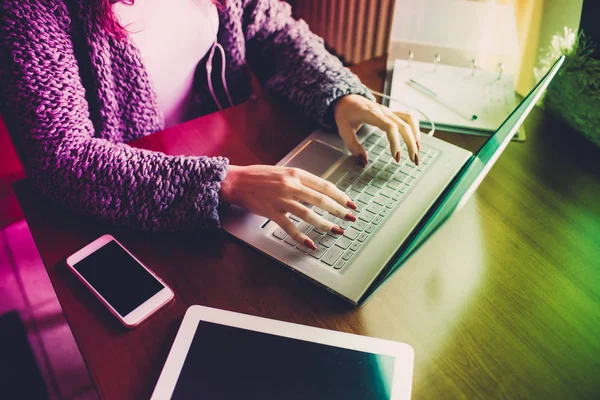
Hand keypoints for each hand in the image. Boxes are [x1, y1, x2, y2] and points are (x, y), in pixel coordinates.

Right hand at [219, 165, 356, 249]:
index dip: (340, 195)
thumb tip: (319, 191)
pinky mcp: (273, 212)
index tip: (350, 203)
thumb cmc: (259, 176)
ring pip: (309, 214)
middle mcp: (291, 186)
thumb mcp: (283, 172)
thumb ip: (300, 180)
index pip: (325, 185)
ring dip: (325, 224)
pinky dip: (302, 237)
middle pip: (322, 200)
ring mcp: (282, 200)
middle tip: (350, 218)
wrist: (237, 181)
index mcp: (296, 174)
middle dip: (339, 210)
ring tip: (336, 231)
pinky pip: (291, 227)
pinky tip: (311, 244)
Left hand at [333, 94, 420, 165]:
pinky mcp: (392, 112)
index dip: (396, 142)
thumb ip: (353, 146)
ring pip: (409, 120)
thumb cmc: (344, 113)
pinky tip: (415, 141)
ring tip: (417, 151)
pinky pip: (408, 117)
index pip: (390, 127)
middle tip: (413, 160)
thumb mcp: (343, 130)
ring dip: (416, 136)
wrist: (346, 98)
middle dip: (411, 144)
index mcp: (372, 114)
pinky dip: (414, 128)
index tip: (397, 157)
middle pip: (404, 125)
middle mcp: (384, 111)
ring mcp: (389, 111)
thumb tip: (364, 162)